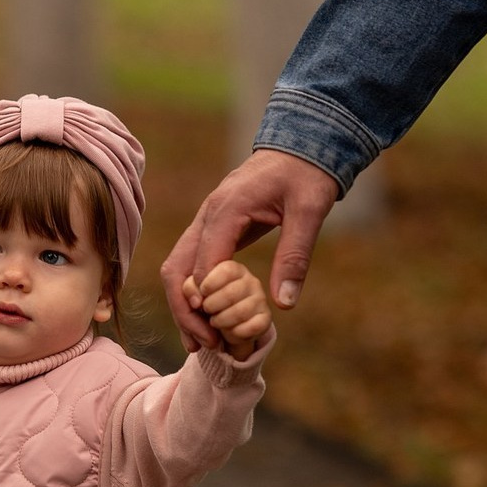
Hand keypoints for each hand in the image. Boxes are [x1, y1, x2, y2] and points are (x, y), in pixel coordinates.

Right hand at [161, 150, 339, 349]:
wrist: (302, 142)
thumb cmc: (307, 173)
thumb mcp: (310, 210)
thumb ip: (295, 255)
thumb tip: (284, 303)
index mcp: (226, 210)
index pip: (203, 265)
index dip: (206, 302)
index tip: (219, 332)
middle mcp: (206, 216)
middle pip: (176, 270)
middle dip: (185, 311)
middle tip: (206, 344)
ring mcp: (204, 222)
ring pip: (176, 270)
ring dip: (183, 307)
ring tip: (199, 343)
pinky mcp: (210, 230)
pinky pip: (189, 266)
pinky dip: (191, 296)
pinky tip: (204, 322)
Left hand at [183, 261, 270, 358]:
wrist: (223, 331)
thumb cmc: (205, 307)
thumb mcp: (192, 295)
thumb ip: (188, 291)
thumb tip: (196, 302)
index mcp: (232, 269)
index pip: (223, 271)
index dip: (205, 287)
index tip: (198, 298)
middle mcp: (250, 280)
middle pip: (228, 294)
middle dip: (210, 309)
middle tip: (207, 312)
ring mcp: (260, 299)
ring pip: (239, 312)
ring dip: (221, 323)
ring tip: (216, 322)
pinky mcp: (265, 318)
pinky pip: (251, 328)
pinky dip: (235, 334)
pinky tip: (231, 332)